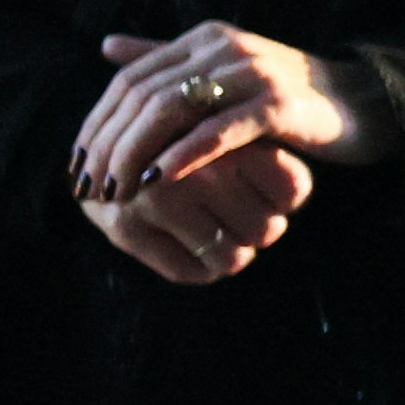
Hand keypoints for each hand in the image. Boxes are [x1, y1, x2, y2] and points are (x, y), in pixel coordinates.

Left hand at [70, 22, 395, 206]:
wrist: (362, 102)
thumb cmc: (286, 96)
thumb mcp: (223, 74)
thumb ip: (167, 59)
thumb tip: (107, 47)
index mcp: (204, 39)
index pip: (130, 78)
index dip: (97, 122)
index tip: (77, 164)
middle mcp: (224, 48)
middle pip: (144, 94)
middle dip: (108, 144)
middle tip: (87, 186)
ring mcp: (253, 73)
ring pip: (173, 109)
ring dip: (135, 153)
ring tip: (115, 190)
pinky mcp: (279, 104)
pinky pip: (219, 130)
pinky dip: (183, 155)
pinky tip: (158, 181)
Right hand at [77, 134, 311, 284]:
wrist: (111, 145)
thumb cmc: (194, 139)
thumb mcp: (236, 133)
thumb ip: (270, 156)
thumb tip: (292, 198)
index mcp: (225, 133)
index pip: (293, 190)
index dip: (288, 199)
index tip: (272, 193)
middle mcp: (191, 167)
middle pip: (267, 229)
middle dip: (261, 228)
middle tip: (242, 215)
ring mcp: (154, 199)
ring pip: (233, 258)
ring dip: (233, 252)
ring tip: (219, 230)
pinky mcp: (125, 228)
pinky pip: (190, 271)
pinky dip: (201, 267)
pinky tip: (193, 246)